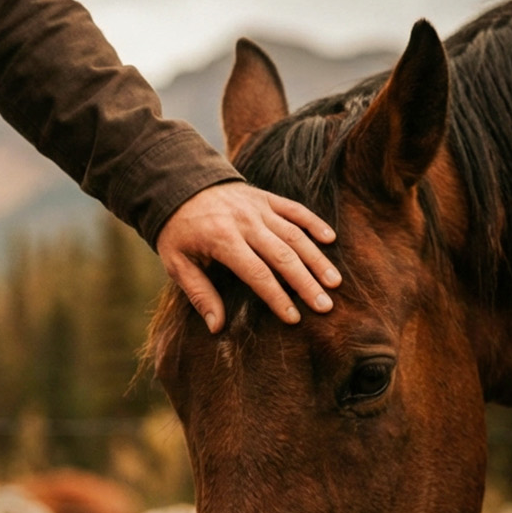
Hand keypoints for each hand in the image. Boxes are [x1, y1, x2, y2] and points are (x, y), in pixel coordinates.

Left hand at [156, 182, 340, 332]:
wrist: (179, 185)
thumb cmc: (178, 231)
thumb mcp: (177, 263)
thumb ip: (199, 294)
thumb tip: (216, 327)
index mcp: (222, 240)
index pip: (256, 273)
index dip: (276, 297)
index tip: (294, 318)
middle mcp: (245, 222)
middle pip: (282, 256)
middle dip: (306, 283)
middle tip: (325, 306)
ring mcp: (259, 208)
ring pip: (295, 234)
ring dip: (316, 259)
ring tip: (334, 282)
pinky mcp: (266, 198)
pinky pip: (295, 209)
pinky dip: (314, 222)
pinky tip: (330, 240)